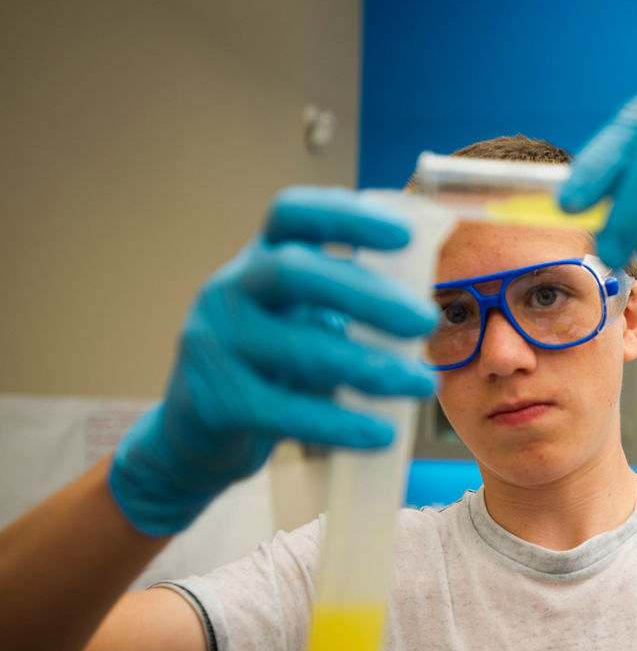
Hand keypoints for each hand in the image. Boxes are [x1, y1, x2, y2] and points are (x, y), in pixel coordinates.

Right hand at [110, 187, 439, 535]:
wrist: (197, 436)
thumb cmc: (270, 369)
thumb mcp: (300, 322)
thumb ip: (346, 306)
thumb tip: (424, 308)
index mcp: (258, 260)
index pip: (292, 214)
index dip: (346, 217)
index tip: (405, 236)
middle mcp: (230, 290)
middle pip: (293, 271)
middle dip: (368, 295)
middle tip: (425, 321)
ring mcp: (213, 342)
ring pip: (297, 348)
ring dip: (371, 367)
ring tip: (420, 384)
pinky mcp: (213, 400)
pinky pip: (285, 411)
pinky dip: (341, 424)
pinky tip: (382, 434)